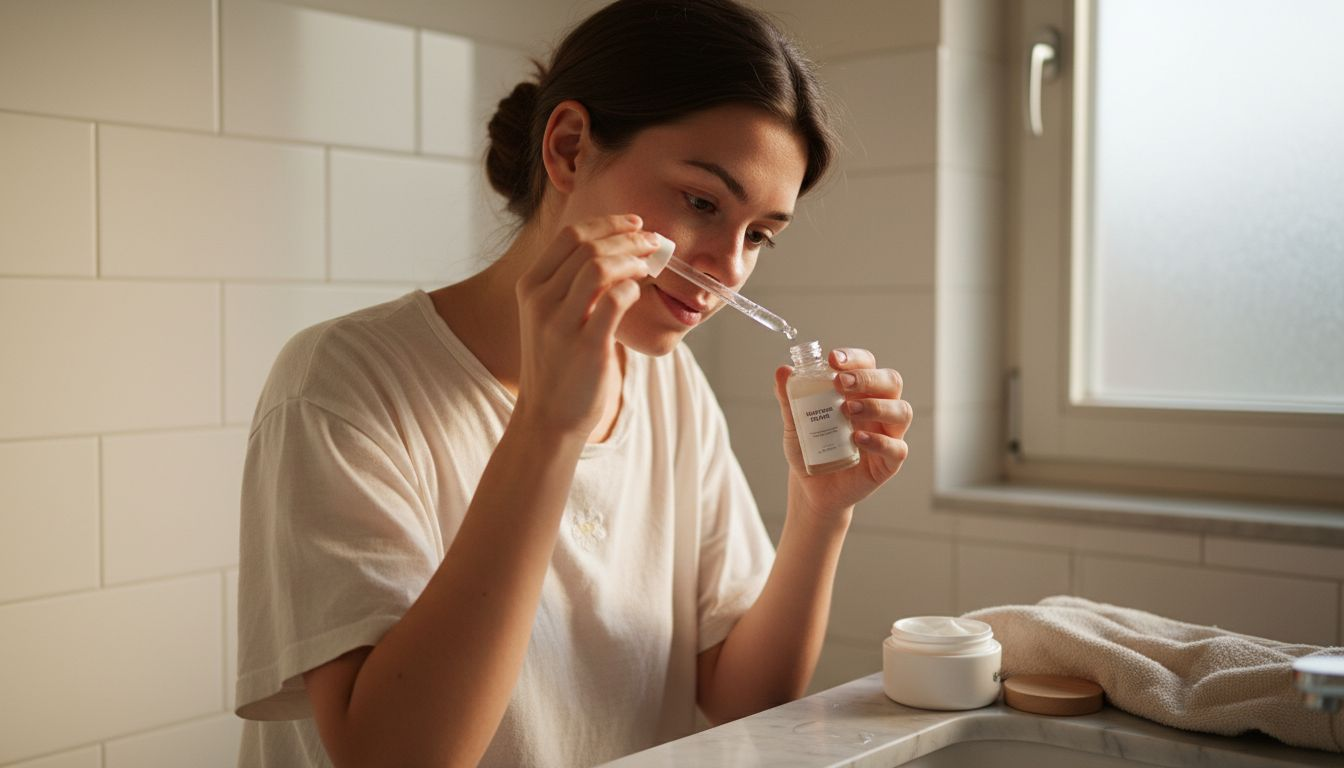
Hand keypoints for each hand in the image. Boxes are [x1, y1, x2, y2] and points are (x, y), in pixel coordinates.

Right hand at [513, 214, 658, 437]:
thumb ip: (574, 284)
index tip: (635, 224)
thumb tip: (619, 250)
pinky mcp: (586, 346)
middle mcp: (541, 300)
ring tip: (650, 264)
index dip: (608, 224)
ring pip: (600, 267)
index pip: (570, 235)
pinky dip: (633, 288)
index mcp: (531, 286)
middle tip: (654, 242)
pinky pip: (615, 300)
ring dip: (633, 258)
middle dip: (628, 237)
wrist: (548, 417)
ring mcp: (561, 323)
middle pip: (588, 246)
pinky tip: (639, 292)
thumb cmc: (559, 363)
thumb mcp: (552, 316)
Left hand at [772, 347, 911, 520]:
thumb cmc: (809, 448)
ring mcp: (887, 434)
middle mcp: (879, 408)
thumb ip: (790, 397)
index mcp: (859, 392)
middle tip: (841, 382)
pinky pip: (897, 448)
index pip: (867, 364)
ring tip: (848, 411)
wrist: (810, 487)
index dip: (855, 358)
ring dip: (876, 406)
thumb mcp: (794, 421)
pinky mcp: (889, 462)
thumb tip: (782, 370)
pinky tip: (857, 440)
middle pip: (891, 382)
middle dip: (867, 378)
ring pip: (901, 411)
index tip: (833, 359)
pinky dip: (879, 442)